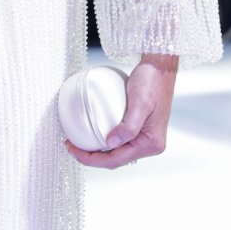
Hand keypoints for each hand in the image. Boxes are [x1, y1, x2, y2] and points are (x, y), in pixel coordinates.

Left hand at [65, 54, 177, 169]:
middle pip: (115, 160)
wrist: (160, 69)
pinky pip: (120, 143)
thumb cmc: (152, 82)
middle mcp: (150, 146)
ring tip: (79, 144)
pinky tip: (93, 135)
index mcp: (151, 144)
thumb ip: (128, 127)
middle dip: (91, 158)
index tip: (73, 150)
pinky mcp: (141, 131)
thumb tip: (111, 143)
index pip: (115, 160)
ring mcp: (146, 139)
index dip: (91, 159)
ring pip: (117, 153)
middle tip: (71, 147)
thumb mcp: (140, 103)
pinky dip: (105, 142)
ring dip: (98, 152)